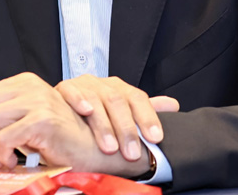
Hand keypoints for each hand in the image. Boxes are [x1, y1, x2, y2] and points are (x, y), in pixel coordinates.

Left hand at [0, 72, 151, 176]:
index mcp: (22, 83)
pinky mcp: (43, 119)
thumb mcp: (20, 125)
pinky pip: (6, 137)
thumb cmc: (60, 138)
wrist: (95, 147)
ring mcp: (37, 100)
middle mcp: (29, 85)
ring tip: (6, 158)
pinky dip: (5, 155)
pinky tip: (17, 161)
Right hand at [55, 74, 178, 160]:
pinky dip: (79, 99)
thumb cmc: (98, 113)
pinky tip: (85, 111)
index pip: (138, 99)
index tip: (156, 138)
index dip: (148, 117)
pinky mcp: (64, 88)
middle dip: (126, 129)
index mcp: (119, 88)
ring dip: (104, 124)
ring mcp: (83, 85)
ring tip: (110, 147)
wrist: (64, 106)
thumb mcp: (123, 112)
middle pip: (118, 101)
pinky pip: (71, 91)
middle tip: (131, 153)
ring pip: (97, 100)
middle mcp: (103, 84)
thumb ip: (146, 110)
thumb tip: (174, 105)